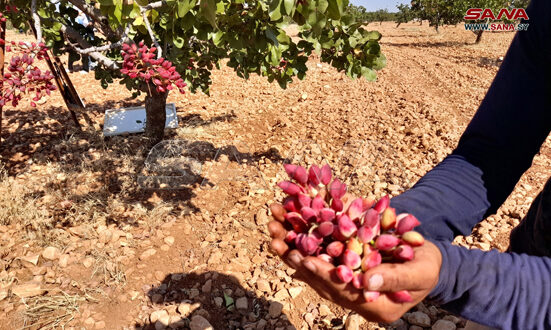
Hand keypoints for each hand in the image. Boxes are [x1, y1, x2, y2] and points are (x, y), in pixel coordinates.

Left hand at [268, 202, 442, 322]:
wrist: (425, 262)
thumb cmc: (427, 267)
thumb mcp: (420, 271)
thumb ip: (395, 278)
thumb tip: (367, 282)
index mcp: (374, 306)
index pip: (343, 292)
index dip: (324, 276)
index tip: (306, 259)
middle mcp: (354, 300)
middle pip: (320, 281)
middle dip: (297, 259)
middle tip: (277, 240)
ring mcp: (345, 286)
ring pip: (312, 269)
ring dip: (290, 248)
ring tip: (273, 227)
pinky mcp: (340, 270)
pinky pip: (317, 256)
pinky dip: (300, 241)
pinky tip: (284, 227)